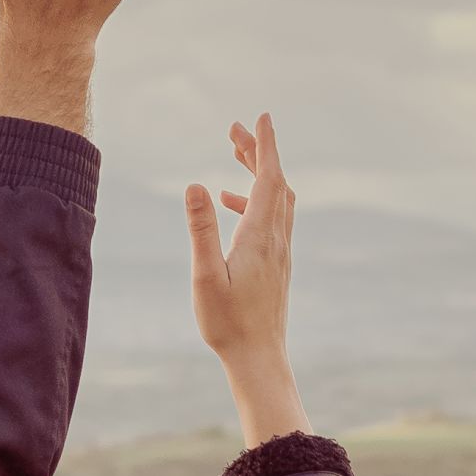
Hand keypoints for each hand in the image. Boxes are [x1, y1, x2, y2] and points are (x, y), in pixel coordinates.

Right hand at [184, 113, 306, 446]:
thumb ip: (201, 229)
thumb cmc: (228, 322)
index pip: (267, 179)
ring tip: (234, 156)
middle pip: (274, 183)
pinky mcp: (276, 263)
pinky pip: (271, 218)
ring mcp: (279, 251)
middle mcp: (276, 239)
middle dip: (258, 153)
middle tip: (235, 130)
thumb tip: (197, 185)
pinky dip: (254, 200)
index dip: (264, 146)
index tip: (260, 118)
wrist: (259, 358)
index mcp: (259, 236)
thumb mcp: (206, 275)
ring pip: (276, 199)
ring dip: (259, 173)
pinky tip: (231, 206)